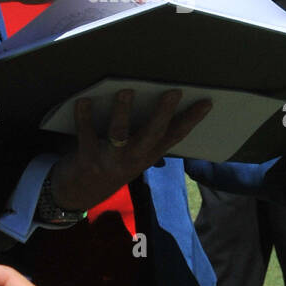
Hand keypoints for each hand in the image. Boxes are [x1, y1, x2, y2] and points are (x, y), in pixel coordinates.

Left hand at [49, 88, 212, 210]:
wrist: (79, 195)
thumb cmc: (111, 165)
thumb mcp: (134, 156)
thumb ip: (145, 135)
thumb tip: (159, 101)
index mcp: (148, 155)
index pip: (175, 136)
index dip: (191, 120)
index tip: (205, 102)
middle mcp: (133, 159)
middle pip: (152, 135)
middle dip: (163, 113)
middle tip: (173, 91)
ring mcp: (110, 161)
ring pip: (119, 135)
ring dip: (122, 112)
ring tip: (126, 91)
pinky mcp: (88, 160)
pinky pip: (86, 135)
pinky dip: (84, 117)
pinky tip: (84, 100)